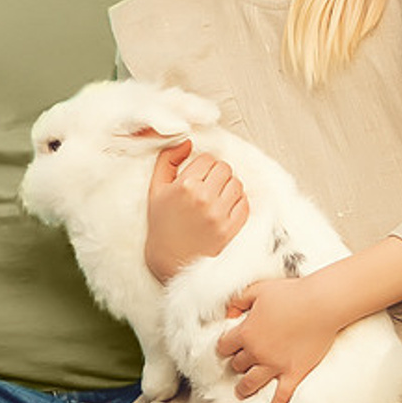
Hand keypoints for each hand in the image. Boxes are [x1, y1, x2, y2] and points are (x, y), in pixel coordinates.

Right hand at [144, 140, 248, 282]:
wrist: (170, 259)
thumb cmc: (162, 224)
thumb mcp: (156, 188)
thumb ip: (168, 159)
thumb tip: (188, 143)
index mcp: (185, 185)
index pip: (208, 159)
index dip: (204, 165)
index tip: (199, 174)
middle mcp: (203, 198)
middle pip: (225, 169)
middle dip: (217, 173)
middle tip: (209, 184)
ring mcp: (218, 215)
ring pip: (237, 184)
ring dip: (229, 187)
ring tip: (217, 196)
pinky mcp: (230, 229)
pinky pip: (244, 204)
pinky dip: (238, 202)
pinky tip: (225, 207)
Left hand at [218, 275, 344, 402]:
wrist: (321, 303)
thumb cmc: (291, 293)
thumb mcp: (257, 289)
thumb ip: (238, 300)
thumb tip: (227, 313)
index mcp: (246, 332)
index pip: (224, 346)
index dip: (225, 346)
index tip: (227, 348)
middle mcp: (256, 352)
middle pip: (237, 364)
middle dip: (237, 364)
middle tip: (239, 364)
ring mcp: (275, 366)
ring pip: (251, 383)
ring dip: (243, 388)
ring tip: (241, 392)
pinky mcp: (294, 374)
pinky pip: (281, 397)